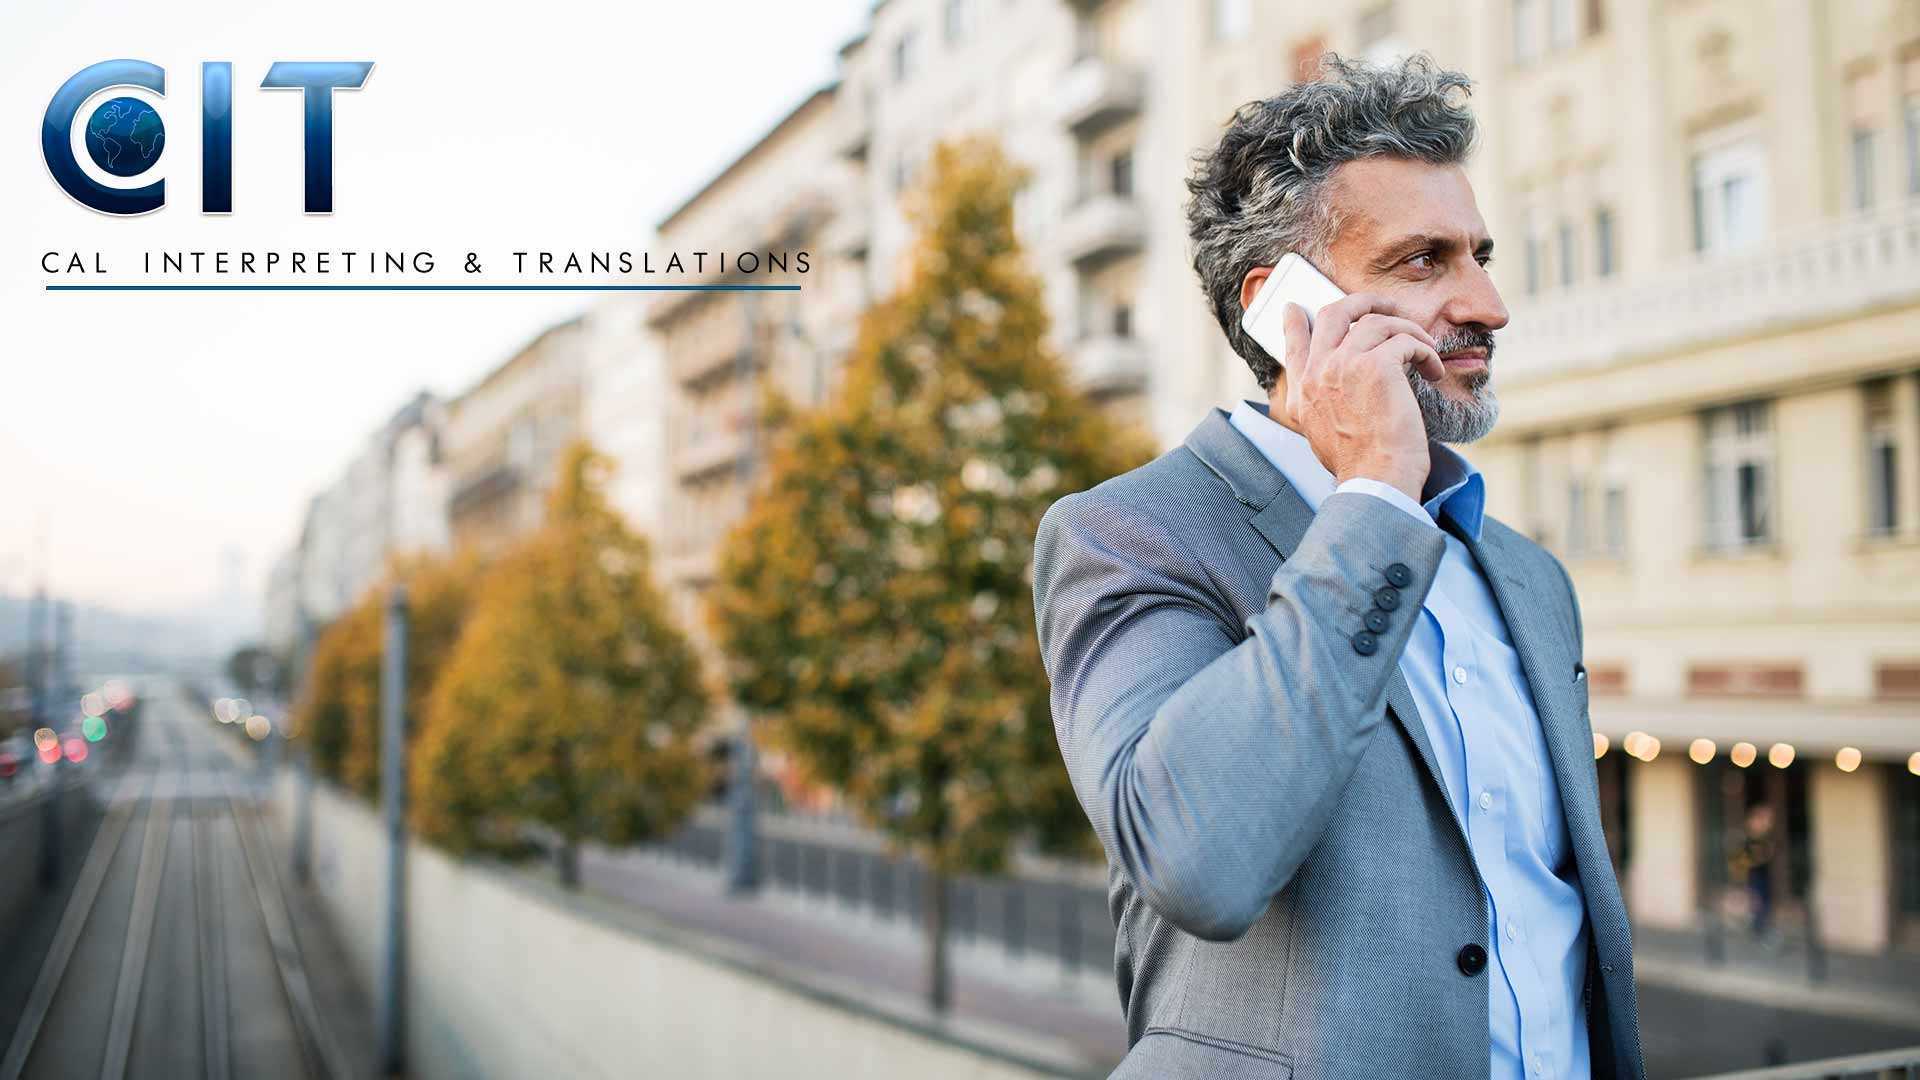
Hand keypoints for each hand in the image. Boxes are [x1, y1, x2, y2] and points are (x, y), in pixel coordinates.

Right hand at [1272, 293, 1442, 503]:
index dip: (1294, 322)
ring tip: (1425, 349)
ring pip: (1377, 321)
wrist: (1377, 480)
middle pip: (1335, 312)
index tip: (1295, 309)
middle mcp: (1318, 372)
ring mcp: (1344, 364)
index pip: (1293, 344)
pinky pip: (1406, 340)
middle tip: (1387, 307)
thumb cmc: (1360, 463)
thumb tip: (1334, 387)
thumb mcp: (1322, 433)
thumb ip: (1321, 402)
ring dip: (1408, 330)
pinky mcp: (1376, 365)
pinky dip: (1426, 351)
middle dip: (1364, 301)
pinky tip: (1433, 370)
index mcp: (1303, 391)